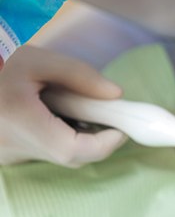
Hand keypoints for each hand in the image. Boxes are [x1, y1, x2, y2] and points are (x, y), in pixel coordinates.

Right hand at [0, 45, 125, 166]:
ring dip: (76, 136)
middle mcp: (12, 146)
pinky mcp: (6, 155)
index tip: (122, 129)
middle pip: (70, 155)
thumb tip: (115, 95)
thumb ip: (80, 75)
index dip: (105, 144)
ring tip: (71, 107)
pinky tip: (53, 115)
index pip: (73, 150)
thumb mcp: (37, 60)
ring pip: (57, 155)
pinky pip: (43, 152)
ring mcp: (7, 155)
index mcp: (19, 121)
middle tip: (106, 115)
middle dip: (96, 138)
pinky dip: (58, 136)